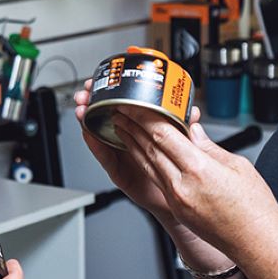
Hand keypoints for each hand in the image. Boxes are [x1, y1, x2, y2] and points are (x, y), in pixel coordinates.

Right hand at [72, 83, 200, 224]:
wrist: (179, 201)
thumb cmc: (179, 171)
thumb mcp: (184, 144)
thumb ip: (186, 127)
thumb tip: (194, 112)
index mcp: (142, 129)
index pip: (124, 105)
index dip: (113, 90)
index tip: (108, 78)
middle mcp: (128, 139)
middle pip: (106, 115)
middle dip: (94, 99)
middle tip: (87, 90)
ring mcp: (121, 154)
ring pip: (100, 133)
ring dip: (89, 118)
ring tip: (83, 108)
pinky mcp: (118, 171)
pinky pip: (104, 156)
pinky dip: (95, 144)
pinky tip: (89, 133)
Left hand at [114, 112, 277, 266]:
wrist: (255, 244)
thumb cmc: (254, 209)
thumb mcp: (237, 166)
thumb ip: (209, 146)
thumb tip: (193, 130)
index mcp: (199, 169)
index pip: (163, 135)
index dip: (144, 116)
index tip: (134, 104)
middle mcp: (182, 185)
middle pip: (149, 148)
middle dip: (132, 127)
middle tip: (121, 111)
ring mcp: (177, 200)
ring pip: (148, 165)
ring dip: (132, 144)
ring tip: (122, 128)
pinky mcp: (177, 210)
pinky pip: (156, 179)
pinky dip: (145, 162)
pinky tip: (141, 153)